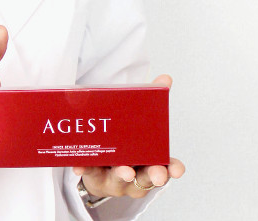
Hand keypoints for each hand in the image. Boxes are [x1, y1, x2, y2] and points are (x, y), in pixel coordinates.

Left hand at [72, 74, 186, 200]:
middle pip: (146, 177)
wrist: (101, 173)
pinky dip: (85, 169)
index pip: (166, 168)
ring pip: (120, 178)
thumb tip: (165, 79)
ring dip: (123, 174)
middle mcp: (135, 174)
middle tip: (158, 176)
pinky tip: (79, 166)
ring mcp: (115, 179)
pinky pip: (89, 172)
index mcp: (150, 163)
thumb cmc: (125, 148)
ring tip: (126, 171)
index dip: (173, 169)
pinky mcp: (94, 176)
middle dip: (153, 175)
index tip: (178, 170)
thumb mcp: (139, 128)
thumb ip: (151, 104)